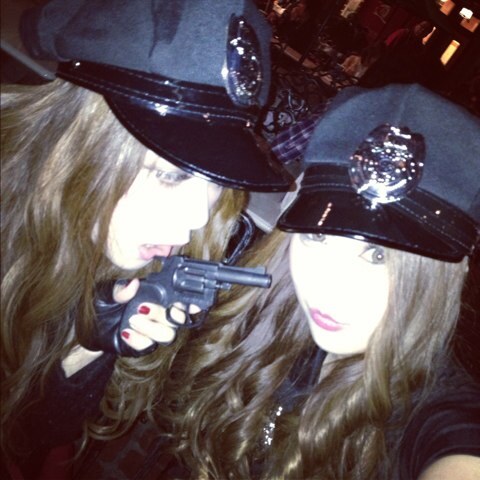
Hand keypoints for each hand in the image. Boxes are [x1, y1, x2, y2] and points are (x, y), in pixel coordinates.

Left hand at [80, 280, 196, 356]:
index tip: (190, 304)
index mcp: (156, 298)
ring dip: (152, 328)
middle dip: (163, 314)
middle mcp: (158, 316)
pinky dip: (139, 339)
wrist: (88, 328)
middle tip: (142, 308)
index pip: (180, 301)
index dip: (190, 304)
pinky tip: (126, 333)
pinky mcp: (142, 346)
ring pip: (168, 335)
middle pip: (178, 319)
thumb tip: (133, 284)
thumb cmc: (102, 306)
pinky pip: (149, 346)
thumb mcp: (107, 293)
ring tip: (132, 320)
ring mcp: (152, 332)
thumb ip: (120, 289)